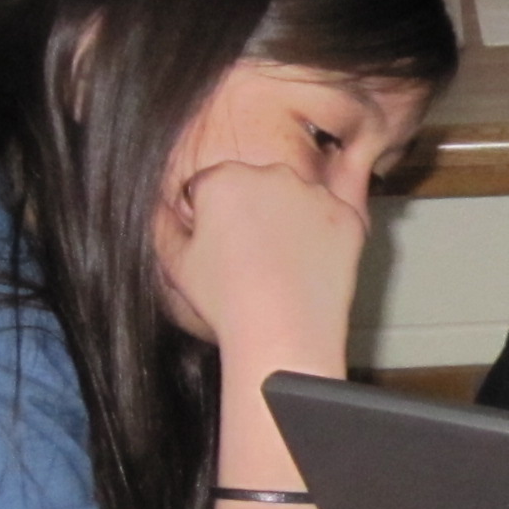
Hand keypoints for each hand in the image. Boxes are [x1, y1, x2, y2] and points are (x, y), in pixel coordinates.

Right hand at [157, 157, 366, 367]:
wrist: (283, 334)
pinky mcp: (349, 216)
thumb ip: (161, 222)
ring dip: (290, 218)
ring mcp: (316, 194)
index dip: (209, 217)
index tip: (216, 245)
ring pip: (297, 197)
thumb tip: (159, 204)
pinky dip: (329, 226)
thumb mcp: (174, 261)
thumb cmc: (225, 302)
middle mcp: (272, 174)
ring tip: (282, 265)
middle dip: (250, 210)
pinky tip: (317, 250)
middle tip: (250, 257)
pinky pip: (340, 211)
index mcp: (223, 178)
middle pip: (256, 186)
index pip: (211, 186)